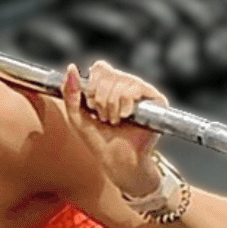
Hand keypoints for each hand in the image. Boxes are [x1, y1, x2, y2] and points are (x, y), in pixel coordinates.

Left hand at [60, 60, 165, 195]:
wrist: (116, 160)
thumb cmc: (98, 140)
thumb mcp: (76, 115)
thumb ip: (69, 92)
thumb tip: (71, 67)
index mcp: (110, 85)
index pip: (101, 68)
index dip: (92, 86)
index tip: (92, 107)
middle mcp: (127, 85)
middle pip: (109, 74)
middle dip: (101, 100)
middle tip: (105, 118)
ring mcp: (142, 91)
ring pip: (121, 81)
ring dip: (112, 106)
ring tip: (115, 120)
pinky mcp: (156, 100)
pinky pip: (135, 88)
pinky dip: (125, 103)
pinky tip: (125, 117)